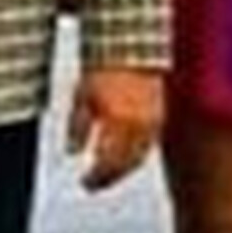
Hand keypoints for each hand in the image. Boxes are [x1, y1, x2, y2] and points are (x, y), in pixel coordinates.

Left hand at [65, 67, 163, 191]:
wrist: (131, 48)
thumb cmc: (103, 68)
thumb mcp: (82, 95)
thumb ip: (77, 126)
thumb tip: (71, 152)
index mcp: (118, 121)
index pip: (108, 162)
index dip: (96, 177)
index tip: (85, 183)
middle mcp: (139, 126)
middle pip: (125, 164)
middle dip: (109, 177)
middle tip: (94, 183)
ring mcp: (152, 122)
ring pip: (139, 157)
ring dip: (122, 170)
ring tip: (107, 174)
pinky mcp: (160, 117)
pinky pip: (148, 146)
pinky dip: (135, 156)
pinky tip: (123, 156)